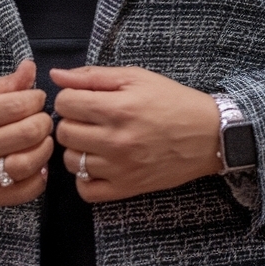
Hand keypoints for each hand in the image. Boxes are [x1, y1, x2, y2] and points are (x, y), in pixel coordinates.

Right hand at [0, 59, 52, 206]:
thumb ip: (3, 84)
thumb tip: (31, 67)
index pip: (18, 105)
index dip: (36, 99)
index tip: (36, 99)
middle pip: (28, 133)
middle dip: (43, 121)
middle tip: (39, 118)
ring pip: (30, 162)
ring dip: (45, 147)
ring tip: (39, 139)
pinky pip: (26, 190)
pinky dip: (40, 176)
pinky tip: (35, 163)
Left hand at [52, 65, 221, 202]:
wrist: (208, 134)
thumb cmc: (172, 100)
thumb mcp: (136, 77)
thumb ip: (93, 76)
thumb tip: (56, 75)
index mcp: (117, 108)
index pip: (65, 104)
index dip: (69, 98)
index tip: (82, 99)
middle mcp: (116, 140)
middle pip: (64, 132)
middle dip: (71, 121)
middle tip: (89, 119)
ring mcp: (120, 168)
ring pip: (70, 161)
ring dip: (77, 148)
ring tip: (95, 140)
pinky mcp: (126, 188)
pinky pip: (85, 190)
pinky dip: (84, 178)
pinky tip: (97, 164)